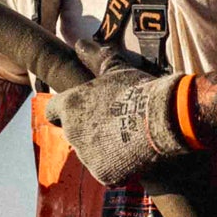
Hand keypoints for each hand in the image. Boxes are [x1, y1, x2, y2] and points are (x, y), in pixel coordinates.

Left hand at [41, 36, 191, 185]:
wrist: (163, 118)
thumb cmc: (138, 89)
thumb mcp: (116, 68)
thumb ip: (95, 56)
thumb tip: (80, 43)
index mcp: (70, 105)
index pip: (52, 111)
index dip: (64, 112)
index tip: (79, 112)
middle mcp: (72, 132)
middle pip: (74, 133)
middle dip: (89, 130)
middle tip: (114, 124)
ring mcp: (87, 156)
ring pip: (90, 154)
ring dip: (104, 149)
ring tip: (129, 138)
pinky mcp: (103, 173)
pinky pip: (107, 171)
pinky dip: (118, 167)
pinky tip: (134, 156)